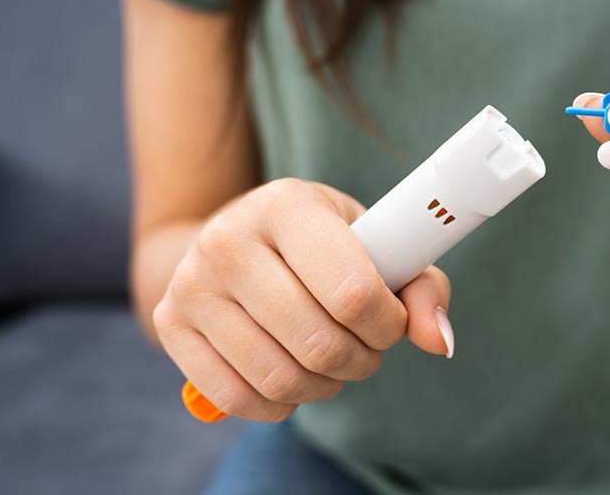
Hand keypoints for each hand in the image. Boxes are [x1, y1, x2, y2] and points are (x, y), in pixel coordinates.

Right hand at [153, 179, 452, 421]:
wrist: (230, 241)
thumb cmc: (320, 245)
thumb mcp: (371, 242)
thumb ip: (419, 286)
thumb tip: (438, 341)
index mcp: (286, 204)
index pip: (352, 291)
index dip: (387, 324)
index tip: (392, 322)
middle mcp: (228, 239)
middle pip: (320, 343)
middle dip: (362, 360)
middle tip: (367, 348)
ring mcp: (191, 284)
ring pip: (280, 378)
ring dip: (325, 386)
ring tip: (334, 363)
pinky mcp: (170, 325)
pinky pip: (237, 398)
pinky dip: (280, 404)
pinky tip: (292, 379)